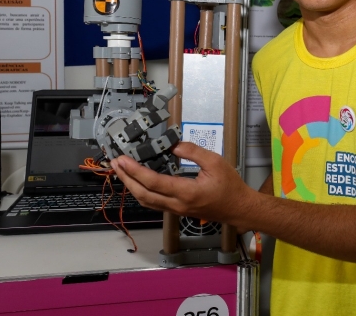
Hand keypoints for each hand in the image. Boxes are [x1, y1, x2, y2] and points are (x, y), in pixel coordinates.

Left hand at [110, 142, 255, 227]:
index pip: (154, 182)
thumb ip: (193, 152)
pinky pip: (154, 203)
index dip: (135, 171)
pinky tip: (138, 182)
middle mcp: (177, 204)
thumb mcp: (215, 162)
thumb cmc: (230, 186)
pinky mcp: (178, 210)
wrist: (239, 208)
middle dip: (127, 179)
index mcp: (186, 192)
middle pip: (143, 195)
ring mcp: (176, 210)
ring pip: (147, 201)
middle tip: (116, 164)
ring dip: (132, 186)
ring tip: (122, 172)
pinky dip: (142, 192)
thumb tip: (173, 146)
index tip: (123, 160)